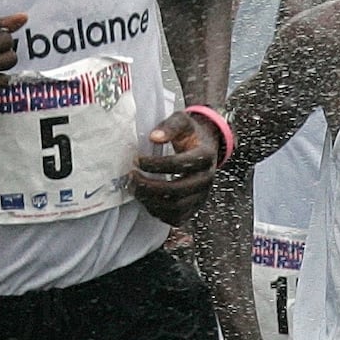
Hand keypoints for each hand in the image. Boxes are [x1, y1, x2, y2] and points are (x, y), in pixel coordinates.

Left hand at [127, 110, 218, 225]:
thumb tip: (153, 137)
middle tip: (132, 178)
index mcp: (205, 156)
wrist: (205, 146)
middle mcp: (207, 179)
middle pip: (177, 191)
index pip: (179, 165)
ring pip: (176, 208)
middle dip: (149, 186)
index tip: (137, 160)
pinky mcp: (195, 207)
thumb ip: (168, 127)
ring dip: (151, 201)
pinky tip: (146, 199)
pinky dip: (158, 212)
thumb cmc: (189, 134)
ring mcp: (202, 196)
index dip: (155, 165)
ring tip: (135, 188)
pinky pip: (176, 218)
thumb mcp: (182, 121)